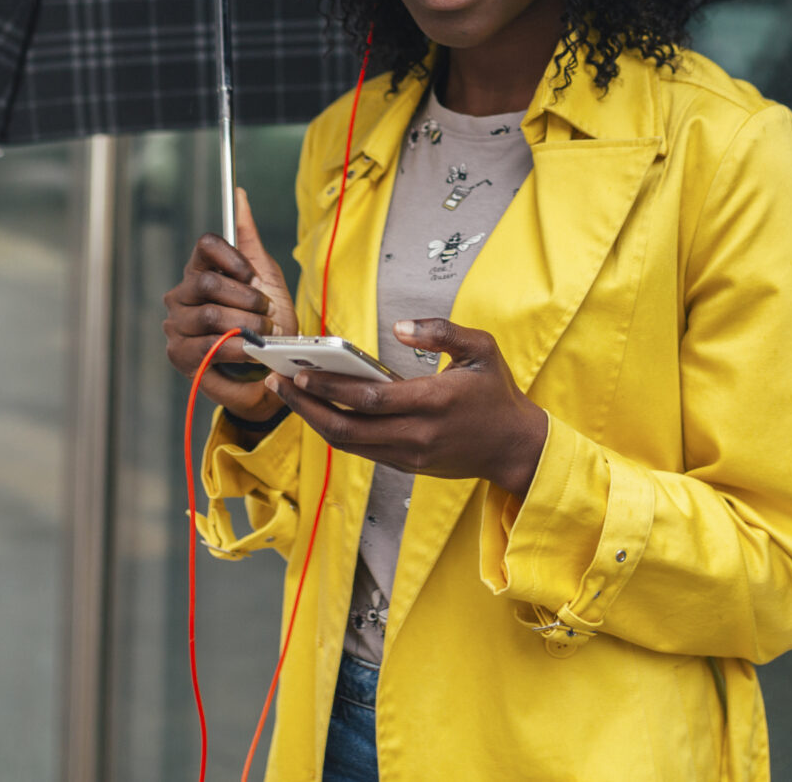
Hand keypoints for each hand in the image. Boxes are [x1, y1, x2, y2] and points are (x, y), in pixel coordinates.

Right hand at [163, 190, 296, 420]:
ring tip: (263, 333)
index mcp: (200, 271)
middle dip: (247, 298)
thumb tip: (241, 196)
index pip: (206, 244)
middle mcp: (182, 295)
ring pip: (211, 314)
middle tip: (265, 312)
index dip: (234, 258)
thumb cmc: (269, 323)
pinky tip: (251, 350)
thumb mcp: (266, 277)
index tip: (253, 276)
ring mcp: (177, 325)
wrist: (273, 369)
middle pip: (208, 281)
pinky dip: (238, 346)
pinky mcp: (180, 355)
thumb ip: (249, 238)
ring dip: (246, 324)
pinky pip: (208, 344)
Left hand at [263, 318, 550, 496]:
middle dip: (306, 406)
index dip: (330, 387)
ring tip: (288, 393)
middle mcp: (417, 435)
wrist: (515, 448)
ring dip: (314, 419)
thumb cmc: (497, 393)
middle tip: (276, 382)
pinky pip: (361, 449)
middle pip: (347, 428)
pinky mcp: (406, 466)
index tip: (299, 371)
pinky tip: (317, 408)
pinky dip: (335, 430)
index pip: (370, 399)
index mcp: (434, 402)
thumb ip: (442, 331)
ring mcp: (409, 455)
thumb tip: (401, 327)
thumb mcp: (482, 349)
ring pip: (348, 443)